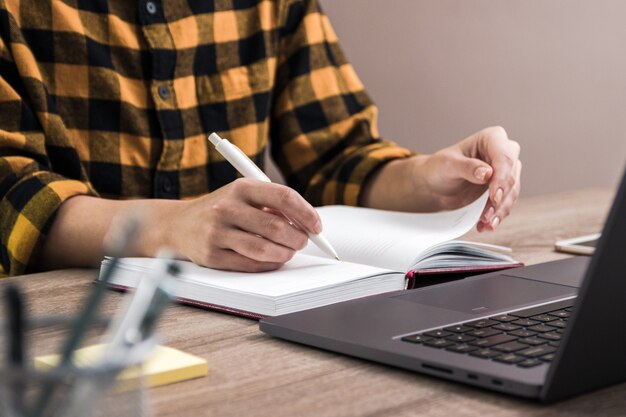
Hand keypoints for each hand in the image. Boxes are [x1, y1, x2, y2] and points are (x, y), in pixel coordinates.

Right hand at [166, 179, 320, 271]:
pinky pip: (249, 264)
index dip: (306, 213)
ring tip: (289, 252)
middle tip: (303, 242)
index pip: (284, 197)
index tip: (317, 226)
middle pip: (277, 226)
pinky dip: (268, 264)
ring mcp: (217, 232)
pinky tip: (273, 260)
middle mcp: (227, 207)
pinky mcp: (211, 255)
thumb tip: (308, 224)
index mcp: (241, 187)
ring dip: (285, 253)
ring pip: (264, 249)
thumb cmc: (222, 210)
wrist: (178, 224)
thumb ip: (273, 205)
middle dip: (298, 238)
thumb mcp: (243, 196)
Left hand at [414, 126, 521, 230]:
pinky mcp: (503, 189)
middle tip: (486, 214)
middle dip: (500, 198)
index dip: (502, 178)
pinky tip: (486, 225)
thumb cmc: (440, 167)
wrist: (436, 184)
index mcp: (491, 138)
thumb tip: (487, 173)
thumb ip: (467, 167)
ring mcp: (506, 172)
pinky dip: (497, 216)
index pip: (504, 157)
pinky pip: (506, 204)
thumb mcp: (448, 165)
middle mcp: (503, 152)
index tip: (494, 196)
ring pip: (512, 192)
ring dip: (499, 210)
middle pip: (511, 176)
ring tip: (484, 222)